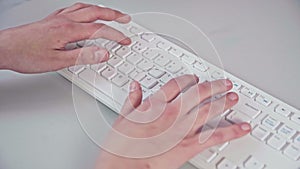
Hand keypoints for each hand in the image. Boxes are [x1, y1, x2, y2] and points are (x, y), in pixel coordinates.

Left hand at [0, 3, 130, 72]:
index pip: (99, 30)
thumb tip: (103, 53)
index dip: (115, 35)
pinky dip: (87, 9)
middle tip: (125, 19)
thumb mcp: (57, 61)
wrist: (6, 48)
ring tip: (112, 14)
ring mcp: (59, 18)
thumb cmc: (27, 54)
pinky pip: (74, 9)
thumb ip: (83, 56)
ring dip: (102, 10)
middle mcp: (65, 20)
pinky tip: (87, 12)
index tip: (125, 40)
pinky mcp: (53, 19)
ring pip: (86, 8)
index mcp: (68, 30)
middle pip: (95, 13)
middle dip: (114, 15)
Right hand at [96, 76, 250, 168]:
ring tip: (233, 97)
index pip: (178, 84)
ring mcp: (184, 129)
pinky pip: (216, 136)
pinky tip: (242, 128)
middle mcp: (173, 113)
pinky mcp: (191, 145)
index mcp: (156, 104)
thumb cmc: (122, 146)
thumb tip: (136, 87)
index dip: (188, 78)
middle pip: (199, 93)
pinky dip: (232, 131)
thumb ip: (132, 100)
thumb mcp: (123, 118)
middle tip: (223, 83)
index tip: (194, 78)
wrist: (125, 167)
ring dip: (224, 102)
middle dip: (213, 86)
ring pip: (210, 110)